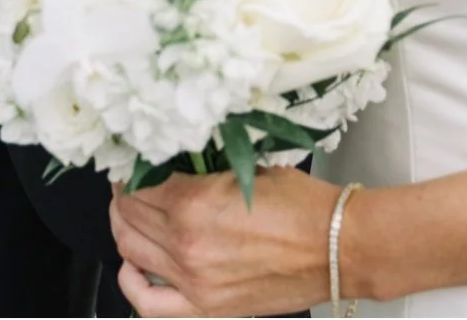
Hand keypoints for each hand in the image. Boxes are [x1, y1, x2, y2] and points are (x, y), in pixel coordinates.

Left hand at [110, 167, 341, 317]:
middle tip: (132, 183)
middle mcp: (186, 243)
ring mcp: (193, 279)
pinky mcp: (207, 306)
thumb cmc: (305, 207)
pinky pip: (149, 302)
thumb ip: (206, 169)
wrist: (342, 248)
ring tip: (130, 215)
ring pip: (132, 249)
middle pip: (130, 214)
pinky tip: (132, 265)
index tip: (136, 162)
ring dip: (124, 227)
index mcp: (194, 202)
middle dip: (126, 194)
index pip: (139, 183)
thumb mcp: (248, 169)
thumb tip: (179, 161)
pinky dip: (131, 283)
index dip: (132, 169)